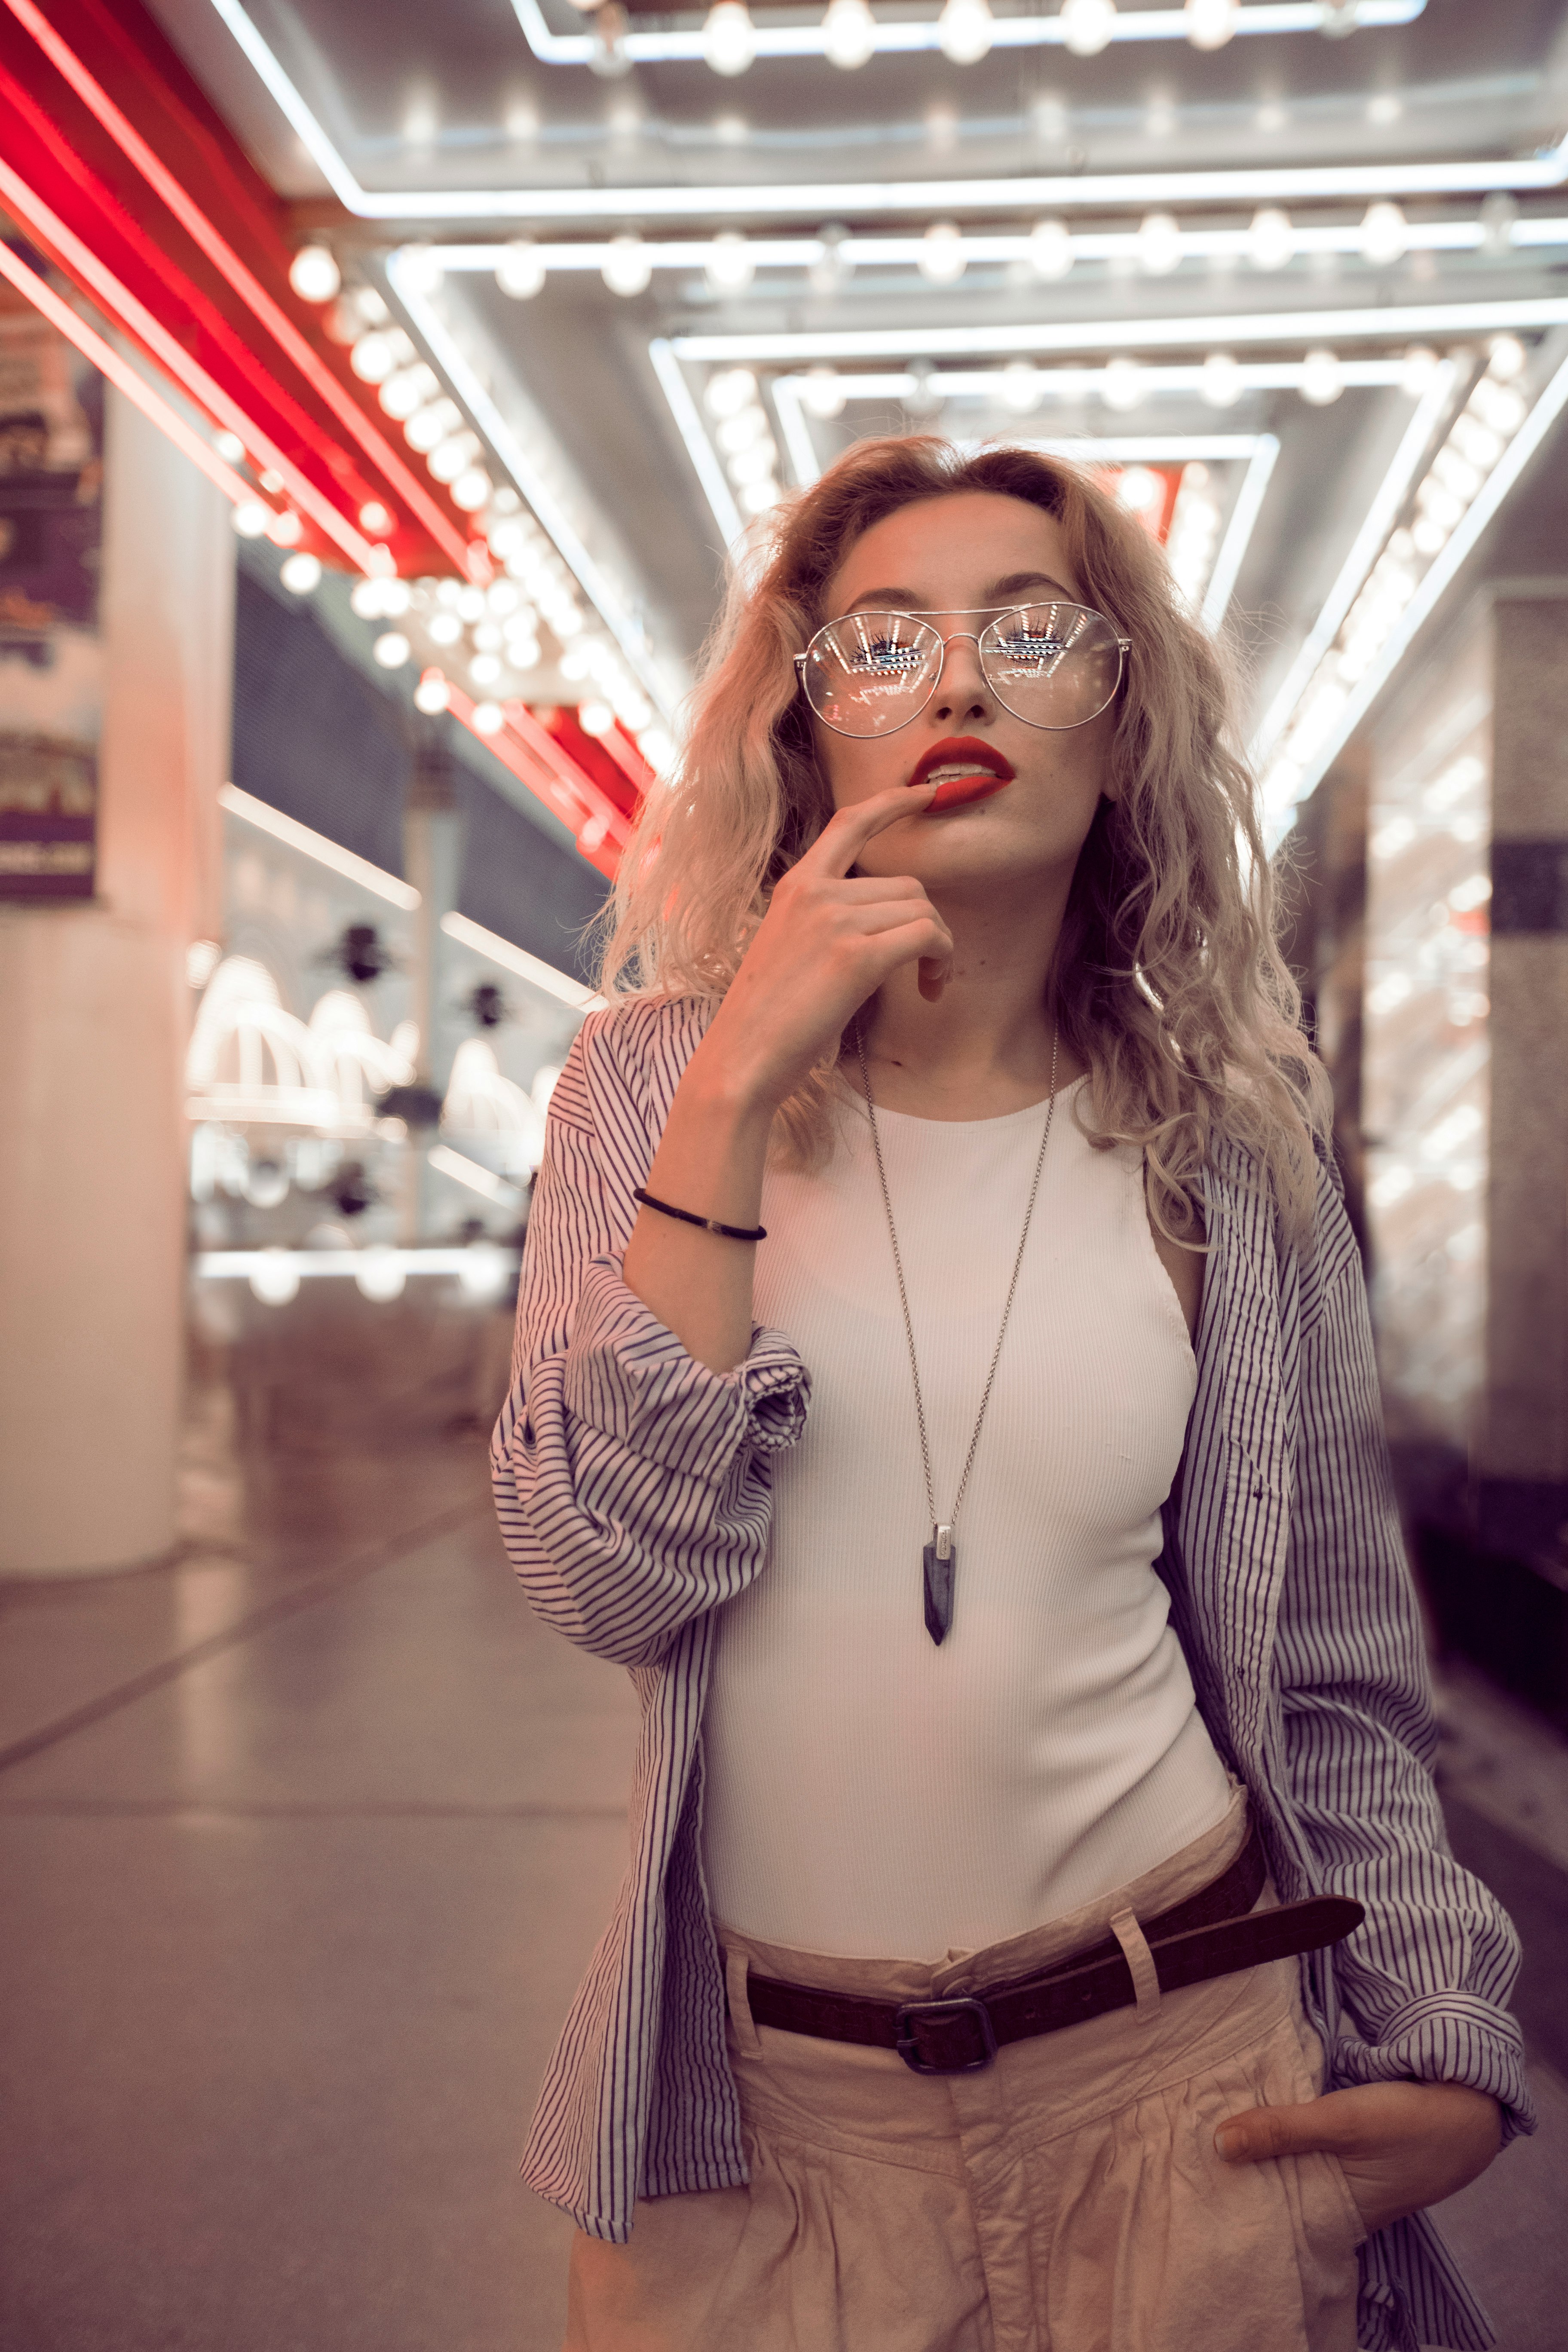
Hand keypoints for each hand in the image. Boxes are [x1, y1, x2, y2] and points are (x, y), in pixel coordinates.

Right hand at [698, 781, 952, 1115]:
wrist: (741, 1058)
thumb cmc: (767, 1018)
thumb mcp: (790, 949)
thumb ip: (826, 923)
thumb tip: (882, 925)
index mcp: (796, 886)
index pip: (850, 823)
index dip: (893, 802)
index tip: (928, 793)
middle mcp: (815, 893)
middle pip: (907, 885)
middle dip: (930, 925)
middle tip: (928, 969)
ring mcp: (834, 920)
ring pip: (923, 911)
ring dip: (940, 948)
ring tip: (927, 985)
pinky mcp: (855, 956)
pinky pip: (927, 936)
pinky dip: (942, 960)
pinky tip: (931, 989)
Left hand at [1215, 2080, 1502, 2234]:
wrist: (1469, 2105)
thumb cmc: (1409, 2121)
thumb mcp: (1342, 2121)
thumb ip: (1283, 2130)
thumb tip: (1219, 2144)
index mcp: (1336, 2218)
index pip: (1272, 2218)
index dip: (1235, 2198)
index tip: (1193, 2178)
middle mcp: (1338, 2207)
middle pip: (1277, 2192)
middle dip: (1242, 2171)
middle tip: (1191, 2145)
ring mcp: (1346, 2182)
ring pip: (1290, 2169)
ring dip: (1263, 2148)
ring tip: (1212, 2126)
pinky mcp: (1352, 2157)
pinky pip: (1307, 2152)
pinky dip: (1286, 2136)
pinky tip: (1257, 2115)